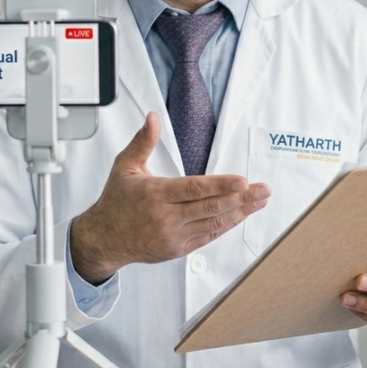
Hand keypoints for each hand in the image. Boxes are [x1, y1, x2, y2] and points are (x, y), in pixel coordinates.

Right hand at [69, 112, 270, 284]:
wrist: (104, 238)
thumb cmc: (116, 201)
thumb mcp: (125, 166)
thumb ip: (142, 141)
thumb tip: (153, 118)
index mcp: (155, 194)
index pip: (194, 189)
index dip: (220, 185)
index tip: (242, 181)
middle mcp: (166, 217)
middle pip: (210, 207)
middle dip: (241, 198)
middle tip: (263, 190)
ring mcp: (174, 235)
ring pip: (213, 223)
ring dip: (240, 212)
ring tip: (260, 201)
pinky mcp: (178, 249)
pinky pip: (207, 236)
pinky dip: (226, 225)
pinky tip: (240, 215)